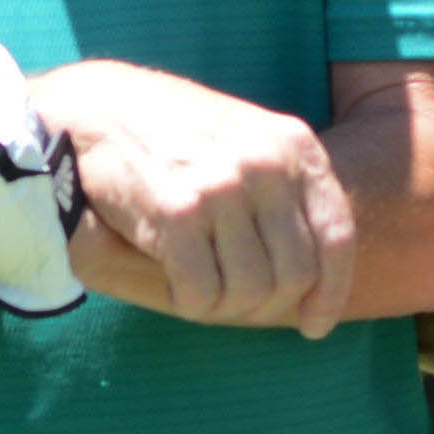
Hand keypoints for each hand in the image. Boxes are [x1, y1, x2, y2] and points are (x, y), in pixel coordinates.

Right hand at [27, 56, 354, 334]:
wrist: (97, 107)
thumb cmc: (175, 135)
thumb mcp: (249, 143)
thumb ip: (287, 195)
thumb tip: (315, 279)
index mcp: (295, 146)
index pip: (336, 238)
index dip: (330, 294)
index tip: (314, 325)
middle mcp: (267, 164)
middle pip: (295, 275)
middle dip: (265, 305)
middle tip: (234, 305)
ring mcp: (223, 187)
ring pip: (250, 291)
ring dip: (222, 305)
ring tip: (196, 285)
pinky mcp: (177, 213)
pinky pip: (202, 293)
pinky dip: (188, 302)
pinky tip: (172, 284)